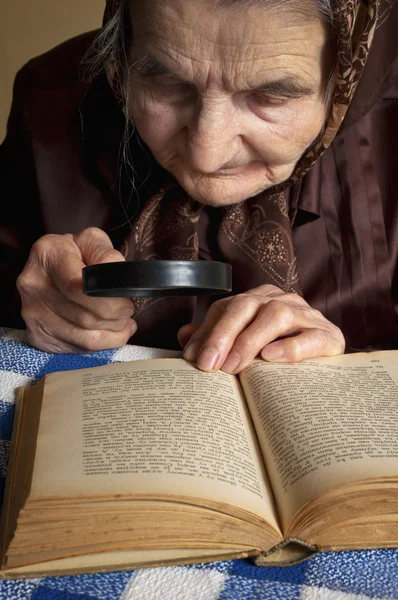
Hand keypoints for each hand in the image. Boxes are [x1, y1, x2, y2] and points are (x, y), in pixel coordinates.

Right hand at [17, 227, 135, 352]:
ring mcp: (33, 313)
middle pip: (84, 316)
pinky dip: (101, 345)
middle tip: (128, 312)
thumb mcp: (91, 241)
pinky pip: (77, 349)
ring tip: (123, 324)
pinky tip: (110, 333)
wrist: (49, 268)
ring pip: (84, 337)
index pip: (79, 286)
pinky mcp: (38, 335)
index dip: (110, 300)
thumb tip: (119, 279)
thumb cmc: (75, 254)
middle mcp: (34, 284)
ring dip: (113, 334)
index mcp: (48, 254)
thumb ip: (106, 255)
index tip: (126, 302)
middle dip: (116, 318)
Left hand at [178, 284, 344, 372]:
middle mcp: (282, 301)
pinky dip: (290, 347)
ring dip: (251, 340)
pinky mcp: (330, 336)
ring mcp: (307, 316)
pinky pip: (310, 337)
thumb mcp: (245, 346)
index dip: (208, 330)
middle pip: (247, 306)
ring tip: (234, 365)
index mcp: (260, 299)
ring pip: (276, 315)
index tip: (193, 357)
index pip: (227, 307)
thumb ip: (215, 338)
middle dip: (223, 334)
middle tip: (209, 364)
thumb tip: (182, 336)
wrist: (330, 367)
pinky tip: (272, 358)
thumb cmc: (281, 353)